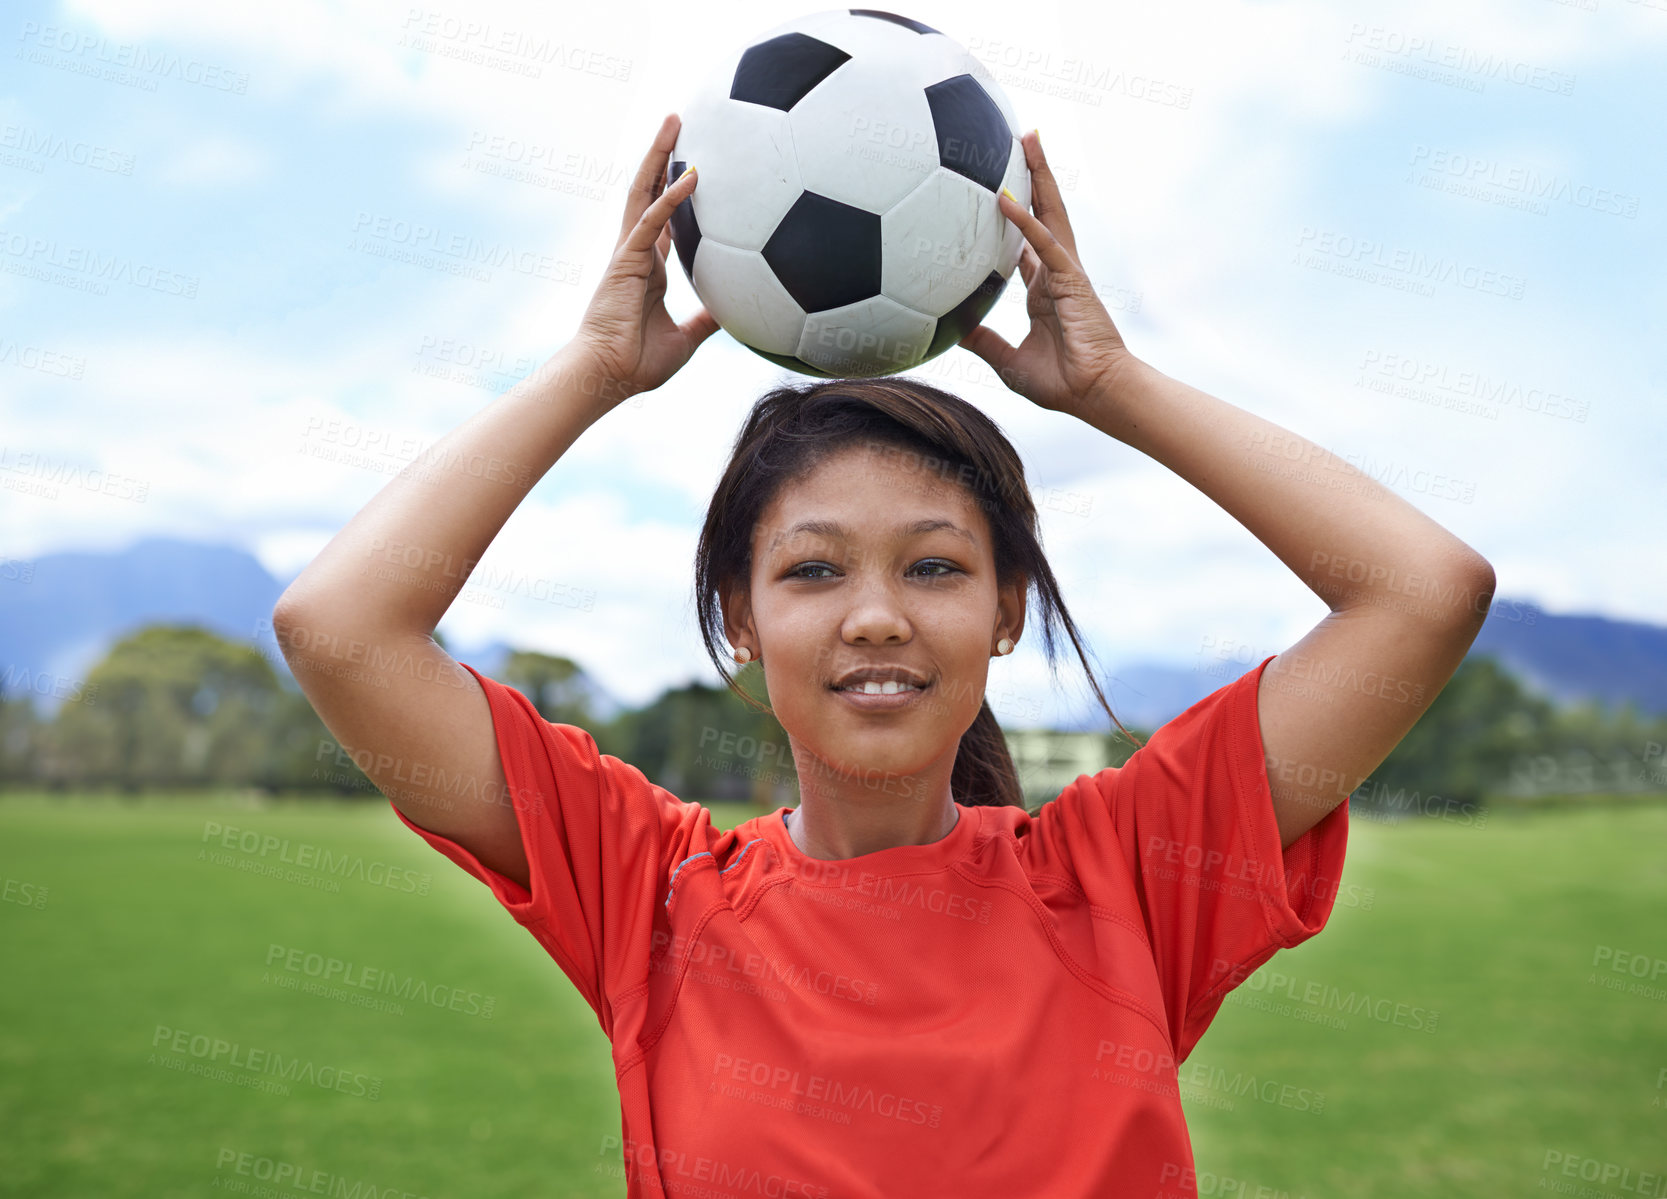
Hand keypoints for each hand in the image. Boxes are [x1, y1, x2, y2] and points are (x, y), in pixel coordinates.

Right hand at [568, 113, 719, 401]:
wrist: (610, 377)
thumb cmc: (639, 364)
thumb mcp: (688, 338)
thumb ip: (708, 320)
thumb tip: (737, 313)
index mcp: (651, 268)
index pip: (664, 218)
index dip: (675, 190)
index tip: (693, 164)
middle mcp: (639, 252)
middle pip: (650, 192)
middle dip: (663, 156)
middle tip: (680, 120)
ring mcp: (630, 252)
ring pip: (644, 192)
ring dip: (659, 156)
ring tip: (674, 121)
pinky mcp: (626, 260)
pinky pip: (651, 222)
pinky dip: (671, 198)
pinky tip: (692, 176)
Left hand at [960, 131, 1136, 415]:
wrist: (1094, 395)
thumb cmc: (1062, 382)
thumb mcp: (1007, 361)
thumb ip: (983, 341)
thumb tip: (951, 331)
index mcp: (1043, 289)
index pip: (1028, 242)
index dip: (1018, 216)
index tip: (1002, 191)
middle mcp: (1055, 272)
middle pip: (1044, 212)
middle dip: (1034, 176)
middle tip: (1023, 140)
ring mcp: (1066, 271)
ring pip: (1050, 212)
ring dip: (1039, 175)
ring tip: (1029, 138)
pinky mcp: (1071, 279)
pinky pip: (1044, 243)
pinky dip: (1025, 220)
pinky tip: (1004, 197)